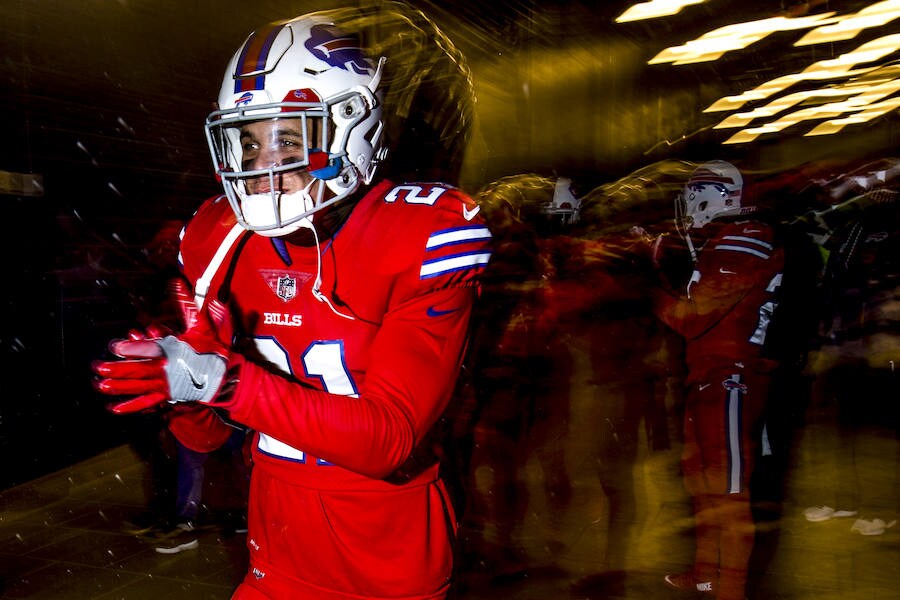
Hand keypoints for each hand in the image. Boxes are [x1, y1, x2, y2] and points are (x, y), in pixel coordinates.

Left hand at [93, 280, 233, 413]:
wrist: (225, 377)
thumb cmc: (212, 350)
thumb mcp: (202, 325)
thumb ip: (187, 305)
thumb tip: (177, 282)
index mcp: (173, 351)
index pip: (149, 349)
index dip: (131, 348)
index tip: (115, 347)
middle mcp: (167, 369)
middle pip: (138, 370)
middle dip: (116, 369)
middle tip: (98, 367)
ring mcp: (166, 385)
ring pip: (138, 386)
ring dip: (118, 386)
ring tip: (100, 385)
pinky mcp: (167, 395)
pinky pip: (146, 403)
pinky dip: (130, 406)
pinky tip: (114, 408)